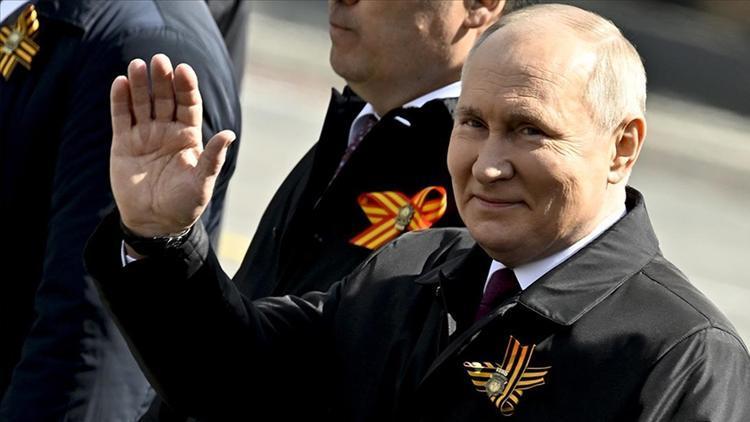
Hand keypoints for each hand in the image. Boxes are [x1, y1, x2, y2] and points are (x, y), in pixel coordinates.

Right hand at [110, 54, 234, 236]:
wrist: (154, 223)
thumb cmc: (184, 204)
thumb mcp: (201, 182)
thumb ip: (212, 158)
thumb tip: (229, 135)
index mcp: (189, 136)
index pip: (189, 104)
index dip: (186, 87)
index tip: (184, 70)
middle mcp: (167, 131)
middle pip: (165, 98)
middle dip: (163, 79)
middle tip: (160, 60)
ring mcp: (145, 135)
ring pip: (142, 103)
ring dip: (140, 84)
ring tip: (138, 66)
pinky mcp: (124, 143)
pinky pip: (121, 117)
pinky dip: (119, 100)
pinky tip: (120, 82)